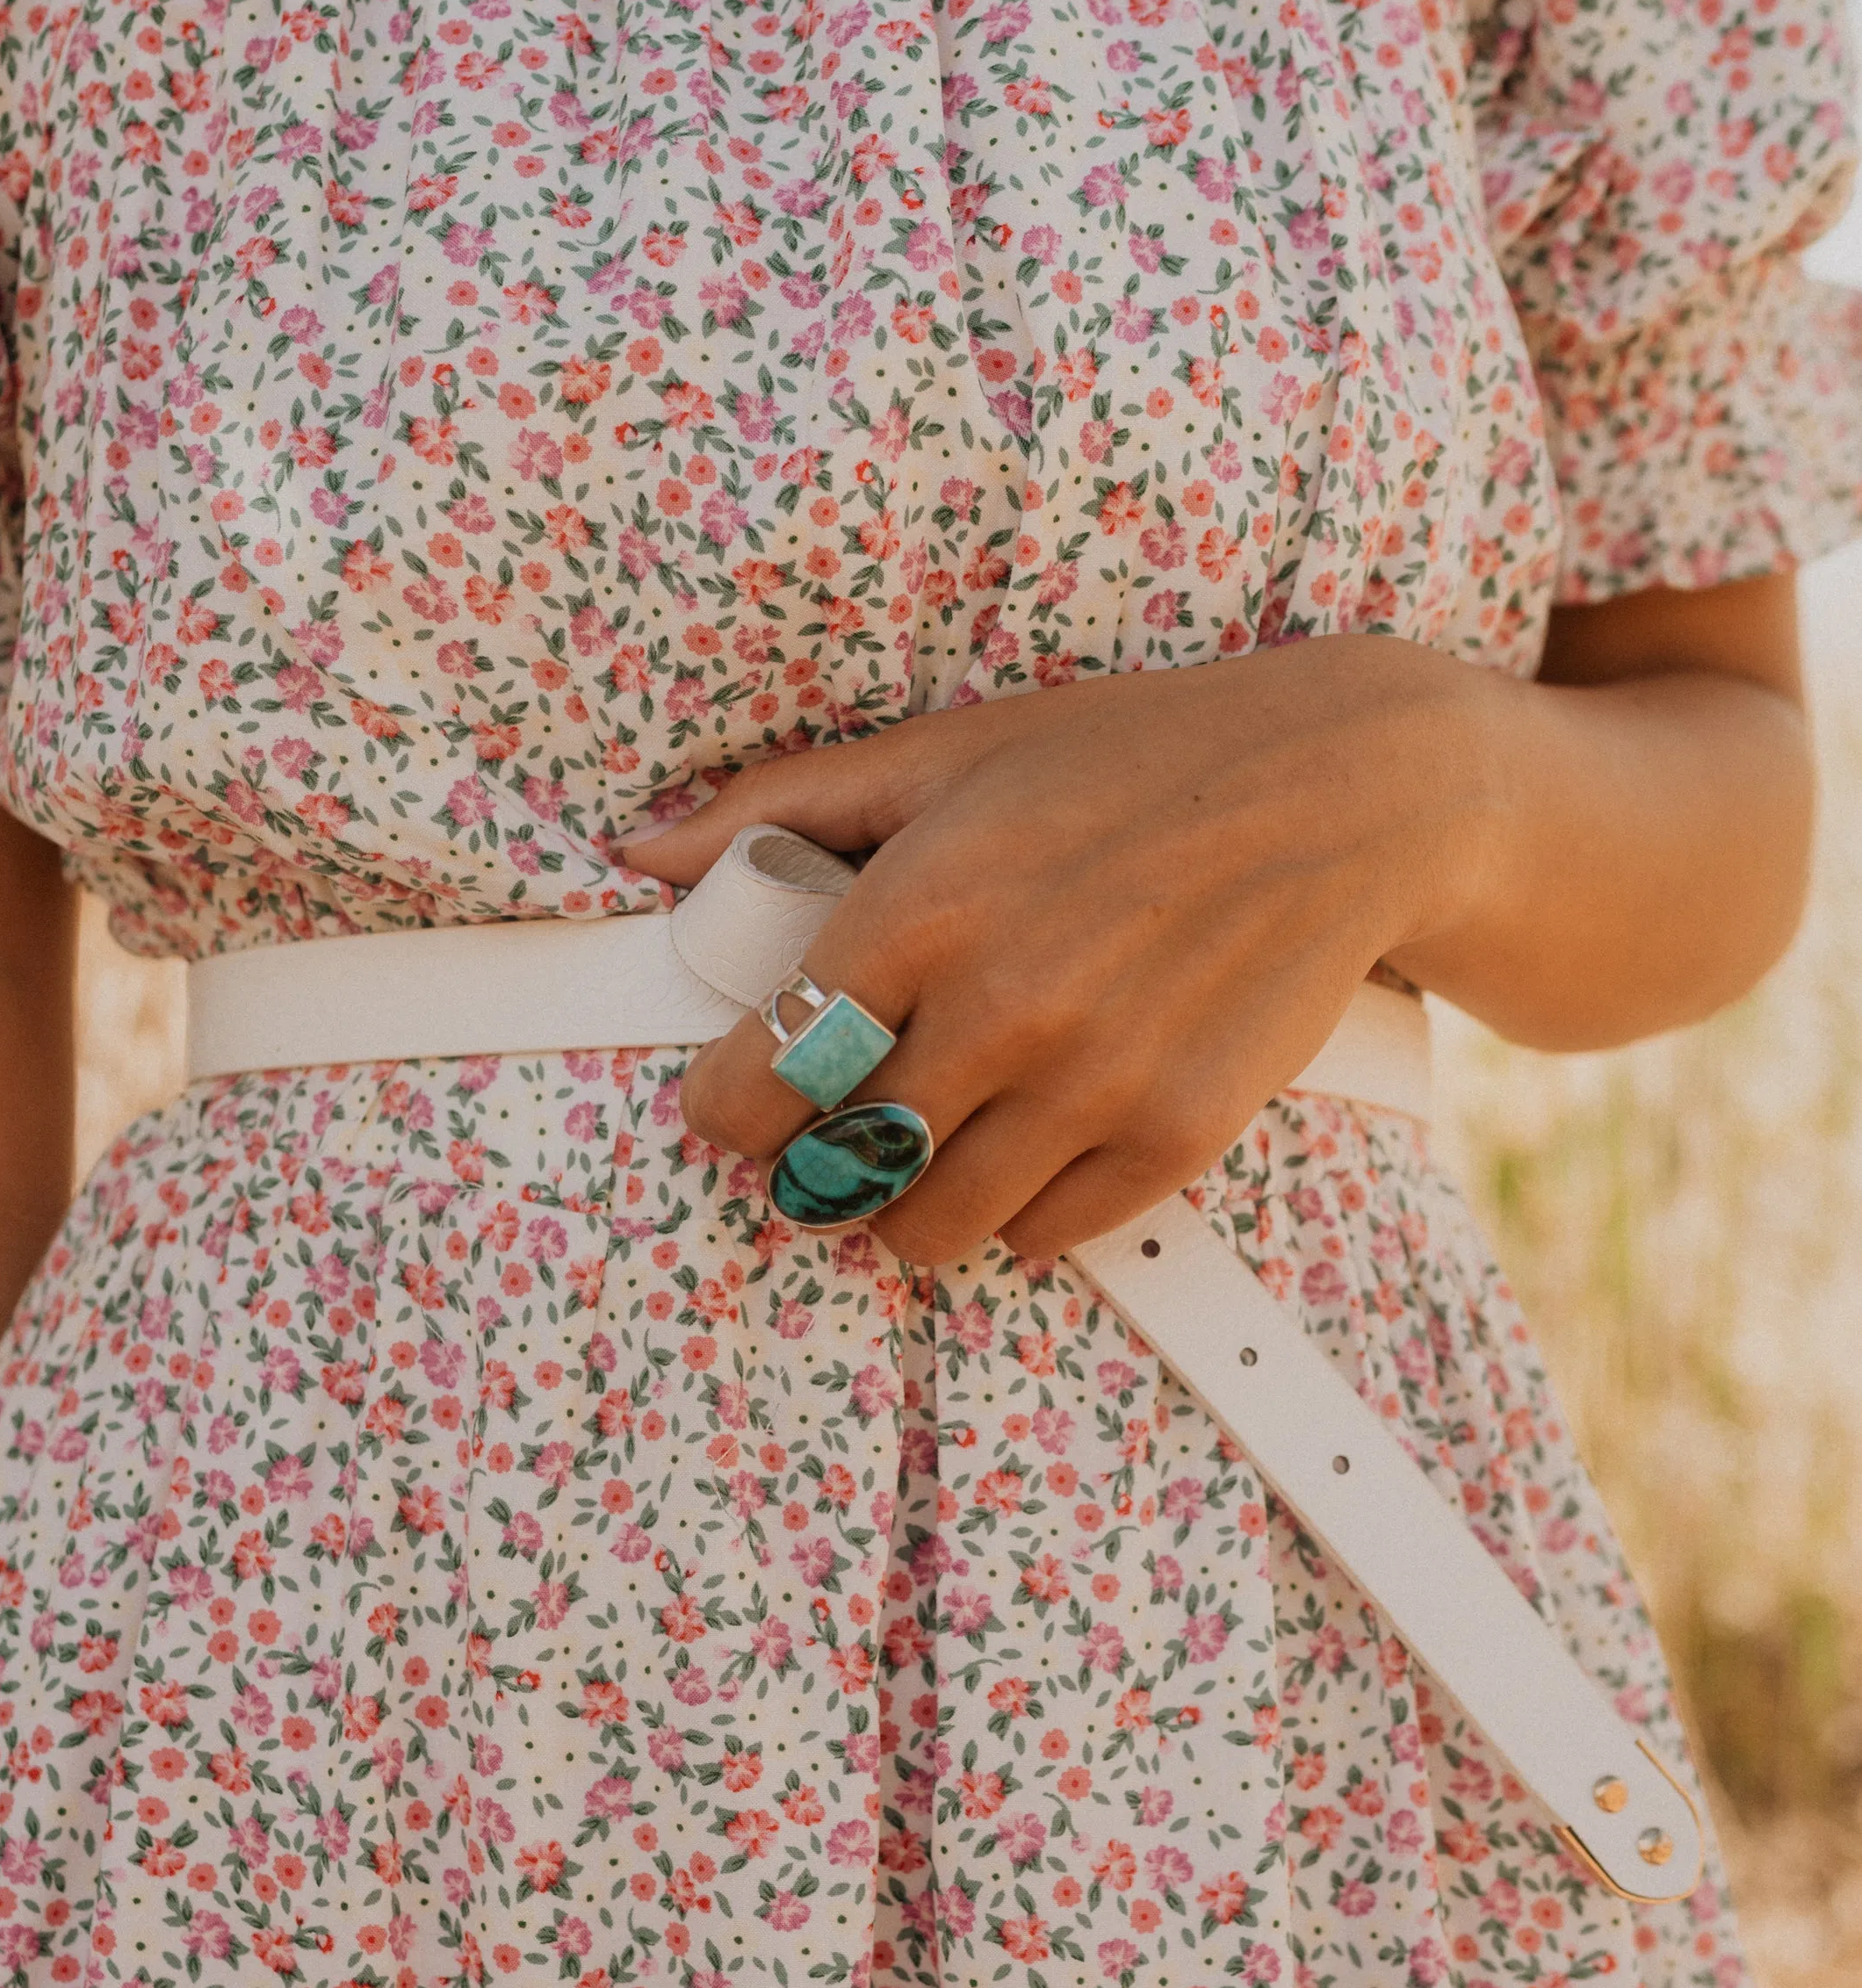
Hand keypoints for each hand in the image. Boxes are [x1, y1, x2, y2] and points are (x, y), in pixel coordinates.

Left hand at [621, 639, 1491, 1262]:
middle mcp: (1005, 1008)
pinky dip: (1016, 1207)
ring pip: (929, 1230)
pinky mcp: (1176, 1138)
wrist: (1348, 794)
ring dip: (904, 1204)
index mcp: (924, 907)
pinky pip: (1042, 1236)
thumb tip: (640, 850)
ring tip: (924, 1142)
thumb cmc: (1130, 759)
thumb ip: (784, 807)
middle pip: (836, 1173)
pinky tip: (1027, 1137)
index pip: (761, 1081)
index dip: (728, 1106)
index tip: (738, 1096)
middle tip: (834, 1122)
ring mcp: (1097, 1085)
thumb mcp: (949, 751)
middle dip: (814, 1159)